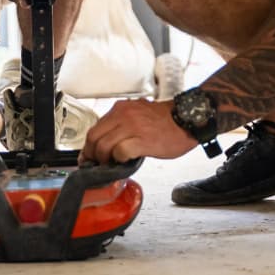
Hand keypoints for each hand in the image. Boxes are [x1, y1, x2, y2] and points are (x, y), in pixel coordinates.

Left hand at [79, 98, 195, 163]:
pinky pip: (120, 152)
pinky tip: (126, 161)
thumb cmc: (164, 121)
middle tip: (97, 165)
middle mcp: (123, 115)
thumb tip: (107, 142)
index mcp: (120, 109)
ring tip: (111, 165)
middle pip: (94, 138)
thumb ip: (121, 124)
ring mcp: (132, 127)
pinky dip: (119, 160)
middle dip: (92, 155)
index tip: (87, 157)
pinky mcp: (143, 140)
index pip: (94, 129)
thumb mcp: (137, 114)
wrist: (187, 119)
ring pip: (104, 146)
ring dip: (104, 160)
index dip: (88, 147)